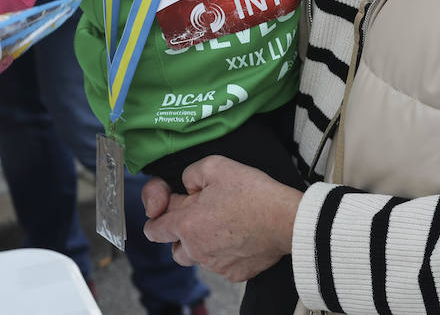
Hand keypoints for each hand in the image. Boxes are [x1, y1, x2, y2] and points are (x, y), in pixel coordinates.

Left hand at [141, 155, 301, 281]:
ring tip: (223, 227)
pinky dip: (226, 254)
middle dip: (182, 236)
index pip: (154, 230)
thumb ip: (190, 174)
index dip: (157, 218)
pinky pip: (222, 265)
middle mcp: (196, 250)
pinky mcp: (235, 273)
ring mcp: (216, 264)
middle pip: (175, 250)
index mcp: (187, 224)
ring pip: (199, 258)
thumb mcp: (215, 165)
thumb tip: (186, 186)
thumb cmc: (252, 192)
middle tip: (201, 219)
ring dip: (203, 245)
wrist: (286, 219)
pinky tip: (241, 236)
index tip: (168, 212)